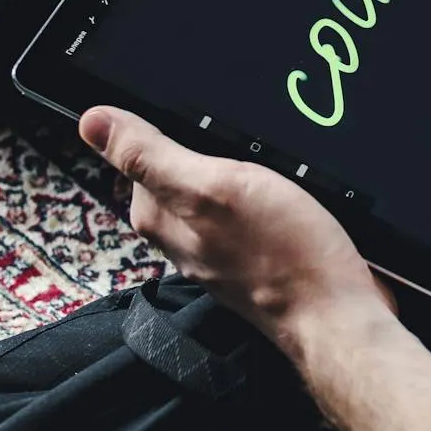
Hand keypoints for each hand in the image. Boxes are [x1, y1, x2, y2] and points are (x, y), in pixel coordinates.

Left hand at [80, 107, 395, 352]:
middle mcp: (184, 236)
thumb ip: (152, 156)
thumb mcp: (213, 188)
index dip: (166, 124)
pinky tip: (287, 187)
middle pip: (180, 168)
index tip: (201, 116)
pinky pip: (249, 208)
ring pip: (218, 188)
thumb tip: (92, 120)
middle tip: (243, 139)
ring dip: (241, 167)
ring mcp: (221, 247)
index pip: (138, 153)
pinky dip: (265, 190)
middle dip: (207, 144)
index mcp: (160, 218)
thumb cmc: (283, 256)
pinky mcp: (256, 252)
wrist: (338, 313)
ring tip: (270, 161)